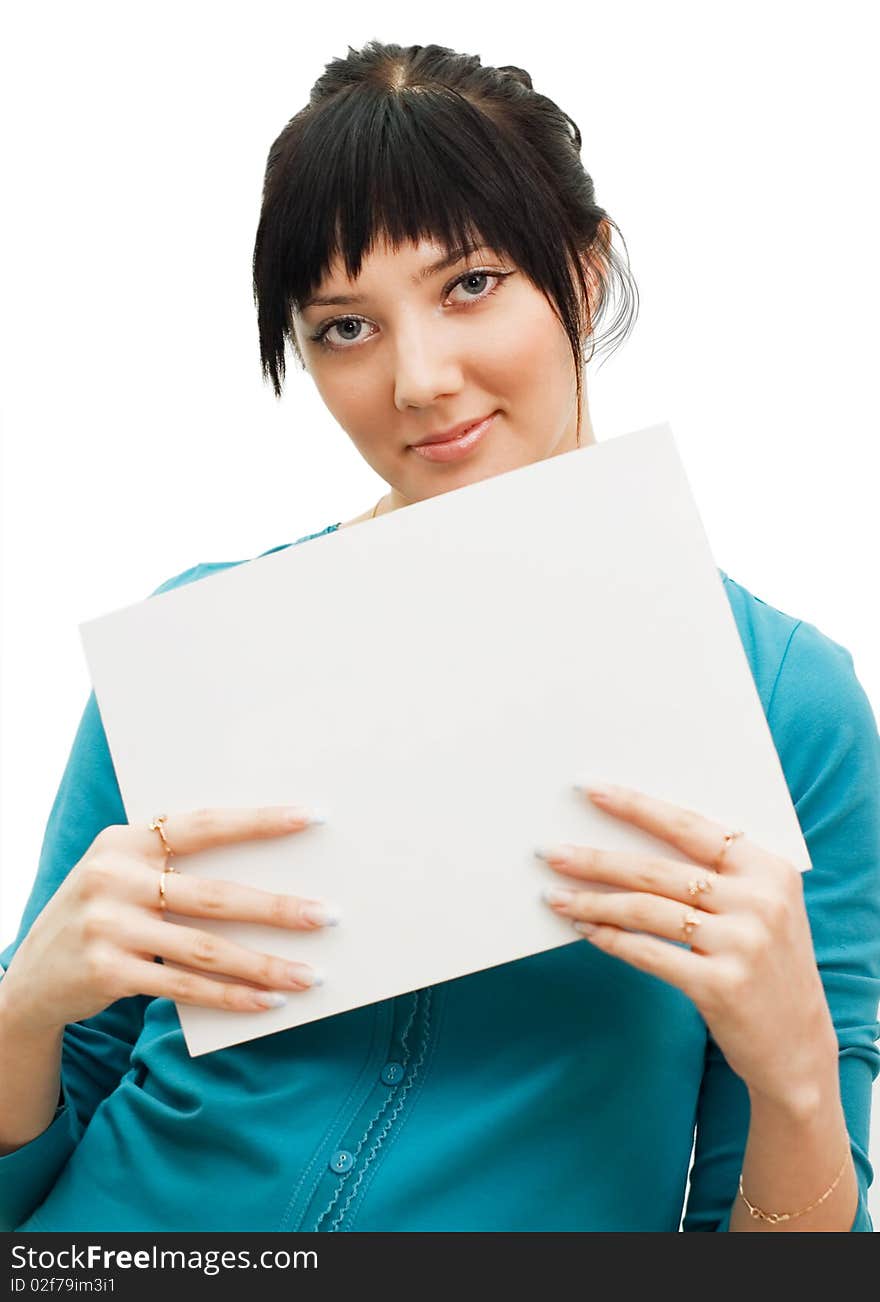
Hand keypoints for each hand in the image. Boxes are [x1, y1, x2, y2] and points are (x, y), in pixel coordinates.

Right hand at [0, 806, 335, 1033]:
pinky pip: (184, 986)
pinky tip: (269, 1002)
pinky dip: (232, 996)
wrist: (29, 979)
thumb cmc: (103, 916)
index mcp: (126, 840)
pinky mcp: (106, 972)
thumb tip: (269, 877)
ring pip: (206, 948)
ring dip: (266, 963)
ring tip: (311, 974)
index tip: (311, 816)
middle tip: (328, 915)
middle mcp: (114, 877)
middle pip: (215, 895)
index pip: (204, 824)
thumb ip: (175, 868)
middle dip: (279, 907)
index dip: (259, 821)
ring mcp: (108, 926)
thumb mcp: (124, 876)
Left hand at [538, 783, 838, 1110]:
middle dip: (597, 859)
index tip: (592, 790)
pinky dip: (611, 938)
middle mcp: (759, 901)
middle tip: (551, 852)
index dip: (637, 807)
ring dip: (593, 901)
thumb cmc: (765, 964)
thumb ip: (716, 874)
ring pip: (647, 910)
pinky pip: (649, 952)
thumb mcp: (760, 907)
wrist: (797, 1046)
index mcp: (768, 869)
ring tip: (555, 896)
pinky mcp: (722, 985)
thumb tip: (630, 841)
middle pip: (658, 869)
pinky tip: (584, 928)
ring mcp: (743, 943)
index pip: (691, 827)